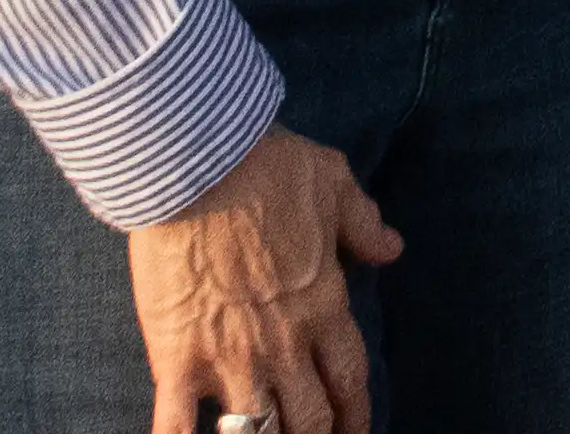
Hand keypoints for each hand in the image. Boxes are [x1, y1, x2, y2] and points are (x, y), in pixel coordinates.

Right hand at [125, 123, 401, 433]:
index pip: (350, 380)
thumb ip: (363, 222)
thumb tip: (392, 247)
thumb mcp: (334, 182)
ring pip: (255, 433)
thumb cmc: (267, 166)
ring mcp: (230, 358)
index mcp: (323, 306)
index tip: (356, 432)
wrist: (197, 163)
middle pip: (309, 419)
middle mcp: (284, 345)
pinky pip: (178, 425)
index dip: (355, 416)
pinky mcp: (177, 359)